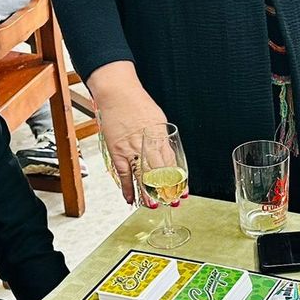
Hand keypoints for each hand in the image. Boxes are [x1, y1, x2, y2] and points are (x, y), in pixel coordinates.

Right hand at [88, 61, 168, 203]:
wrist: (118, 93)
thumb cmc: (138, 104)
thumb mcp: (158, 121)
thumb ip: (162, 139)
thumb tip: (167, 155)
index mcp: (160, 137)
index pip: (171, 164)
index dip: (177, 180)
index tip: (183, 191)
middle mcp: (147, 145)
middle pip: (159, 173)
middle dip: (166, 190)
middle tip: (171, 202)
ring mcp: (131, 150)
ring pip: (142, 176)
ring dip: (148, 193)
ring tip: (154, 206)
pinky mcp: (117, 151)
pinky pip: (123, 174)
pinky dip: (127, 187)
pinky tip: (132, 198)